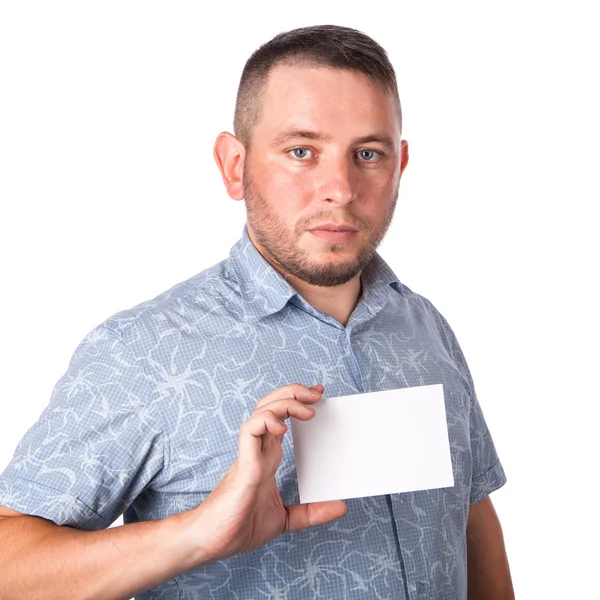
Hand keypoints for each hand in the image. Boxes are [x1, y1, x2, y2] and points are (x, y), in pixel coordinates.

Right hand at [187, 383, 346, 564]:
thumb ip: (311, 512)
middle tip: (318, 393)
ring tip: (307, 410)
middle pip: (272, 405)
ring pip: (262, 411)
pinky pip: (250, 431)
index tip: (319, 395)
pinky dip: (266, 422)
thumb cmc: (239, 526)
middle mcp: (258, 449)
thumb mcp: (286, 519)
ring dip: (285, 403)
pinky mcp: (243, 465)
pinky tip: (281, 428)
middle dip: (294, 392)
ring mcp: (249, 454)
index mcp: (267, 456)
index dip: (298, 401)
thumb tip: (341, 507)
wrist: (211, 542)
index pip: (281, 417)